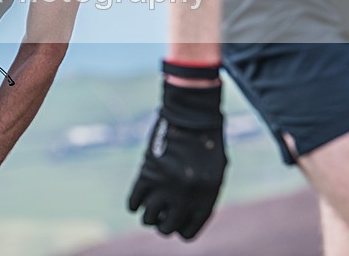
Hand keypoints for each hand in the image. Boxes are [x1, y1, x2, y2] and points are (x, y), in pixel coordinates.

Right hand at [128, 82, 226, 239]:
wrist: (193, 116)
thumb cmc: (207, 142)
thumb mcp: (215, 173)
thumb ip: (203, 194)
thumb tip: (187, 213)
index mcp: (206, 198)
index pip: (188, 230)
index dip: (180, 231)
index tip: (175, 225)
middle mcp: (186, 196)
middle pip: (166, 227)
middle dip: (162, 225)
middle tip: (160, 218)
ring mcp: (165, 185)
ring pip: (148, 217)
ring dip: (148, 216)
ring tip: (148, 211)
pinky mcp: (148, 173)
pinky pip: (134, 199)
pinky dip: (133, 204)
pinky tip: (135, 203)